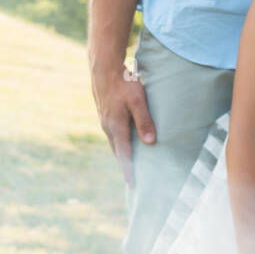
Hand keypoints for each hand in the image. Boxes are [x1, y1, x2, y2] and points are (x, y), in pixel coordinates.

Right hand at [91, 62, 155, 188]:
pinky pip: (114, 135)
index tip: (133, 185)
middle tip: (135, 181)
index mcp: (116, 127)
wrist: (103, 68)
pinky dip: (120, 143)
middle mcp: (108, 127)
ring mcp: (105, 121)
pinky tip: (128, 144)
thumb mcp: (137, 100)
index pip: (123, 155)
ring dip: (123, 155)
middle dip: (126, 166)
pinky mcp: (105, 115)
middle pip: (118, 152)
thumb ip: (144, 121)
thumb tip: (150, 142)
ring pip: (115, 143)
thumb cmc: (123, 83)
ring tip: (133, 166)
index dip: (129, 170)